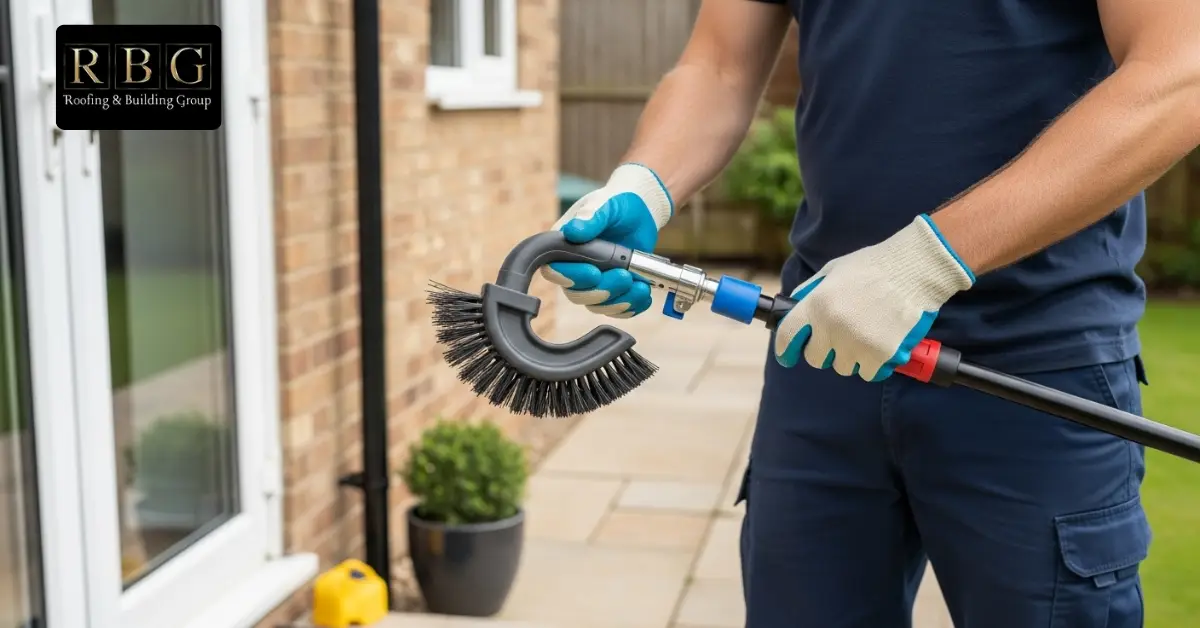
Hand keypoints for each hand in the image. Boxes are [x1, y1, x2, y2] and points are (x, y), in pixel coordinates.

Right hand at [540, 163, 673, 317]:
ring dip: (619, 301)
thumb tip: (573, 231)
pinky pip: (616, 308)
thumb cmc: (616, 202)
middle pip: (577, 294)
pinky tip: (643, 296)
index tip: (594, 272)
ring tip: (640, 286)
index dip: (571, 277)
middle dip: (602, 291)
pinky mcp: (612, 288)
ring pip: (597, 304)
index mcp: (563, 247)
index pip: (554, 271)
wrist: (640, 209)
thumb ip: (590, 218)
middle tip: (624, 277)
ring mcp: (594, 280)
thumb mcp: (604, 205)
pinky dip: (631, 307)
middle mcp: (574, 267)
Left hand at [774, 214, 975, 380]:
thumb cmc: (873, 267)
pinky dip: (875, 364)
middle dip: (825, 351)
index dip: (784, 349)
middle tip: (840, 338)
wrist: (915, 269)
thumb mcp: (832, 270)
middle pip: (815, 358)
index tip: (787, 356)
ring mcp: (856, 343)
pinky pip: (869, 374)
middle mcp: (832, 327)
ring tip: (867, 334)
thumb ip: (810, 292)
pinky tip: (881, 344)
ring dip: (852, 356)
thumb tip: (793, 310)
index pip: (787, 338)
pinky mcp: (881, 355)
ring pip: (844, 367)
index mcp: (816, 305)